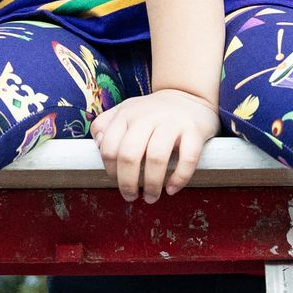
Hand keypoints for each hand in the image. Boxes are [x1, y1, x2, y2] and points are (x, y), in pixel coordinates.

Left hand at [90, 88, 218, 202]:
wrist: (187, 95)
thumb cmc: (151, 112)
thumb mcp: (125, 111)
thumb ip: (105, 125)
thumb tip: (98, 146)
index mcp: (127, 114)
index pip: (109, 148)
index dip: (110, 171)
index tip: (117, 182)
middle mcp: (147, 117)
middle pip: (129, 154)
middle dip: (127, 183)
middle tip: (131, 196)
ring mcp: (172, 122)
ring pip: (156, 157)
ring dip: (151, 184)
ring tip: (150, 197)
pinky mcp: (194, 130)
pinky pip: (188, 158)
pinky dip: (179, 178)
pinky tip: (172, 189)